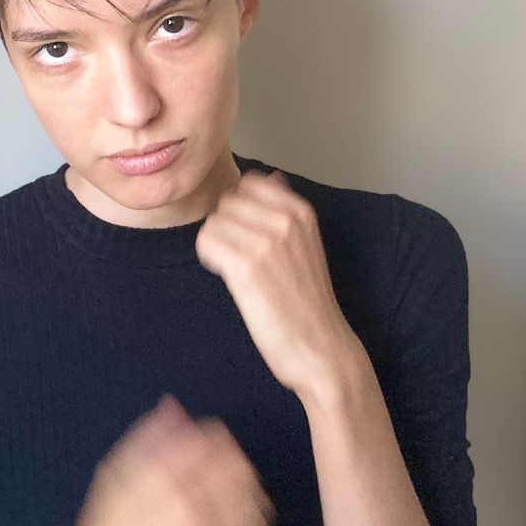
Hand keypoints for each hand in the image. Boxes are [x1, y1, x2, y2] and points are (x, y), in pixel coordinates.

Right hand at [60, 394, 281, 525]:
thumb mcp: (114, 482)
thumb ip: (147, 440)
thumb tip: (174, 406)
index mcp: (167, 486)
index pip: (223, 450)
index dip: (226, 450)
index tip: (221, 458)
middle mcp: (191, 520)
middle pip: (249, 487)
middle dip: (243, 486)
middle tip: (226, 498)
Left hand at [195, 170, 359, 397]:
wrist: (320, 347)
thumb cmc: (308, 301)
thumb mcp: (306, 244)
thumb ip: (286, 209)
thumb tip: (272, 178)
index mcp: (301, 211)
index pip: (249, 183)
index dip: (240, 209)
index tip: (249, 234)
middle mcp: (285, 220)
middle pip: (227, 201)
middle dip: (227, 226)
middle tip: (242, 257)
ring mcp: (266, 242)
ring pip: (213, 221)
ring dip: (217, 244)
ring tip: (238, 270)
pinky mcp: (246, 267)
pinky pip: (206, 242)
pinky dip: (210, 259)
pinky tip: (229, 277)